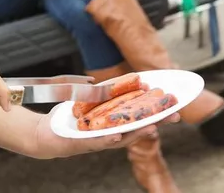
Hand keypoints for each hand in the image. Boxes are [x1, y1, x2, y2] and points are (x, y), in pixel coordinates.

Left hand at [29, 105, 180, 159]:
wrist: (47, 133)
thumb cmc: (72, 117)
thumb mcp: (94, 99)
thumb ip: (111, 91)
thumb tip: (135, 80)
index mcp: (115, 124)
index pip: (140, 118)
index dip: (158, 113)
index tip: (176, 105)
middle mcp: (111, 135)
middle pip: (137, 129)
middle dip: (156, 122)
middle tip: (174, 116)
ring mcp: (98, 141)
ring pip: (121, 138)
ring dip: (137, 132)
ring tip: (153, 126)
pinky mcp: (83, 144)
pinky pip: (97, 142)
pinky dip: (108, 139)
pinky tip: (118, 135)